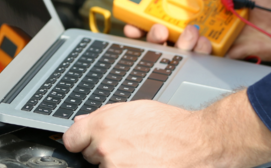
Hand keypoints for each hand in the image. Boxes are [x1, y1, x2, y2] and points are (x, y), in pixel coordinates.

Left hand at [63, 90, 270, 167]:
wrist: (199, 143)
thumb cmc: (172, 126)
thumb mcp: (135, 109)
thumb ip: (104, 116)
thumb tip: (82, 123)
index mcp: (103, 125)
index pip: (71, 140)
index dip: (81, 140)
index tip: (87, 143)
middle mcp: (105, 149)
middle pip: (89, 155)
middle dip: (103, 151)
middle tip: (128, 146)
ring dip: (117, 164)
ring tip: (140, 156)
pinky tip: (145, 163)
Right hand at [123, 0, 270, 61]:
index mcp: (193, 5)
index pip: (161, 9)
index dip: (143, 13)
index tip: (131, 13)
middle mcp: (194, 23)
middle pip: (161, 32)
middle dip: (150, 32)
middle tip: (154, 28)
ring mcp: (203, 41)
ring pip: (176, 47)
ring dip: (176, 41)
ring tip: (189, 32)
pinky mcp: (215, 56)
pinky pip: (197, 57)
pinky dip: (197, 49)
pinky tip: (204, 42)